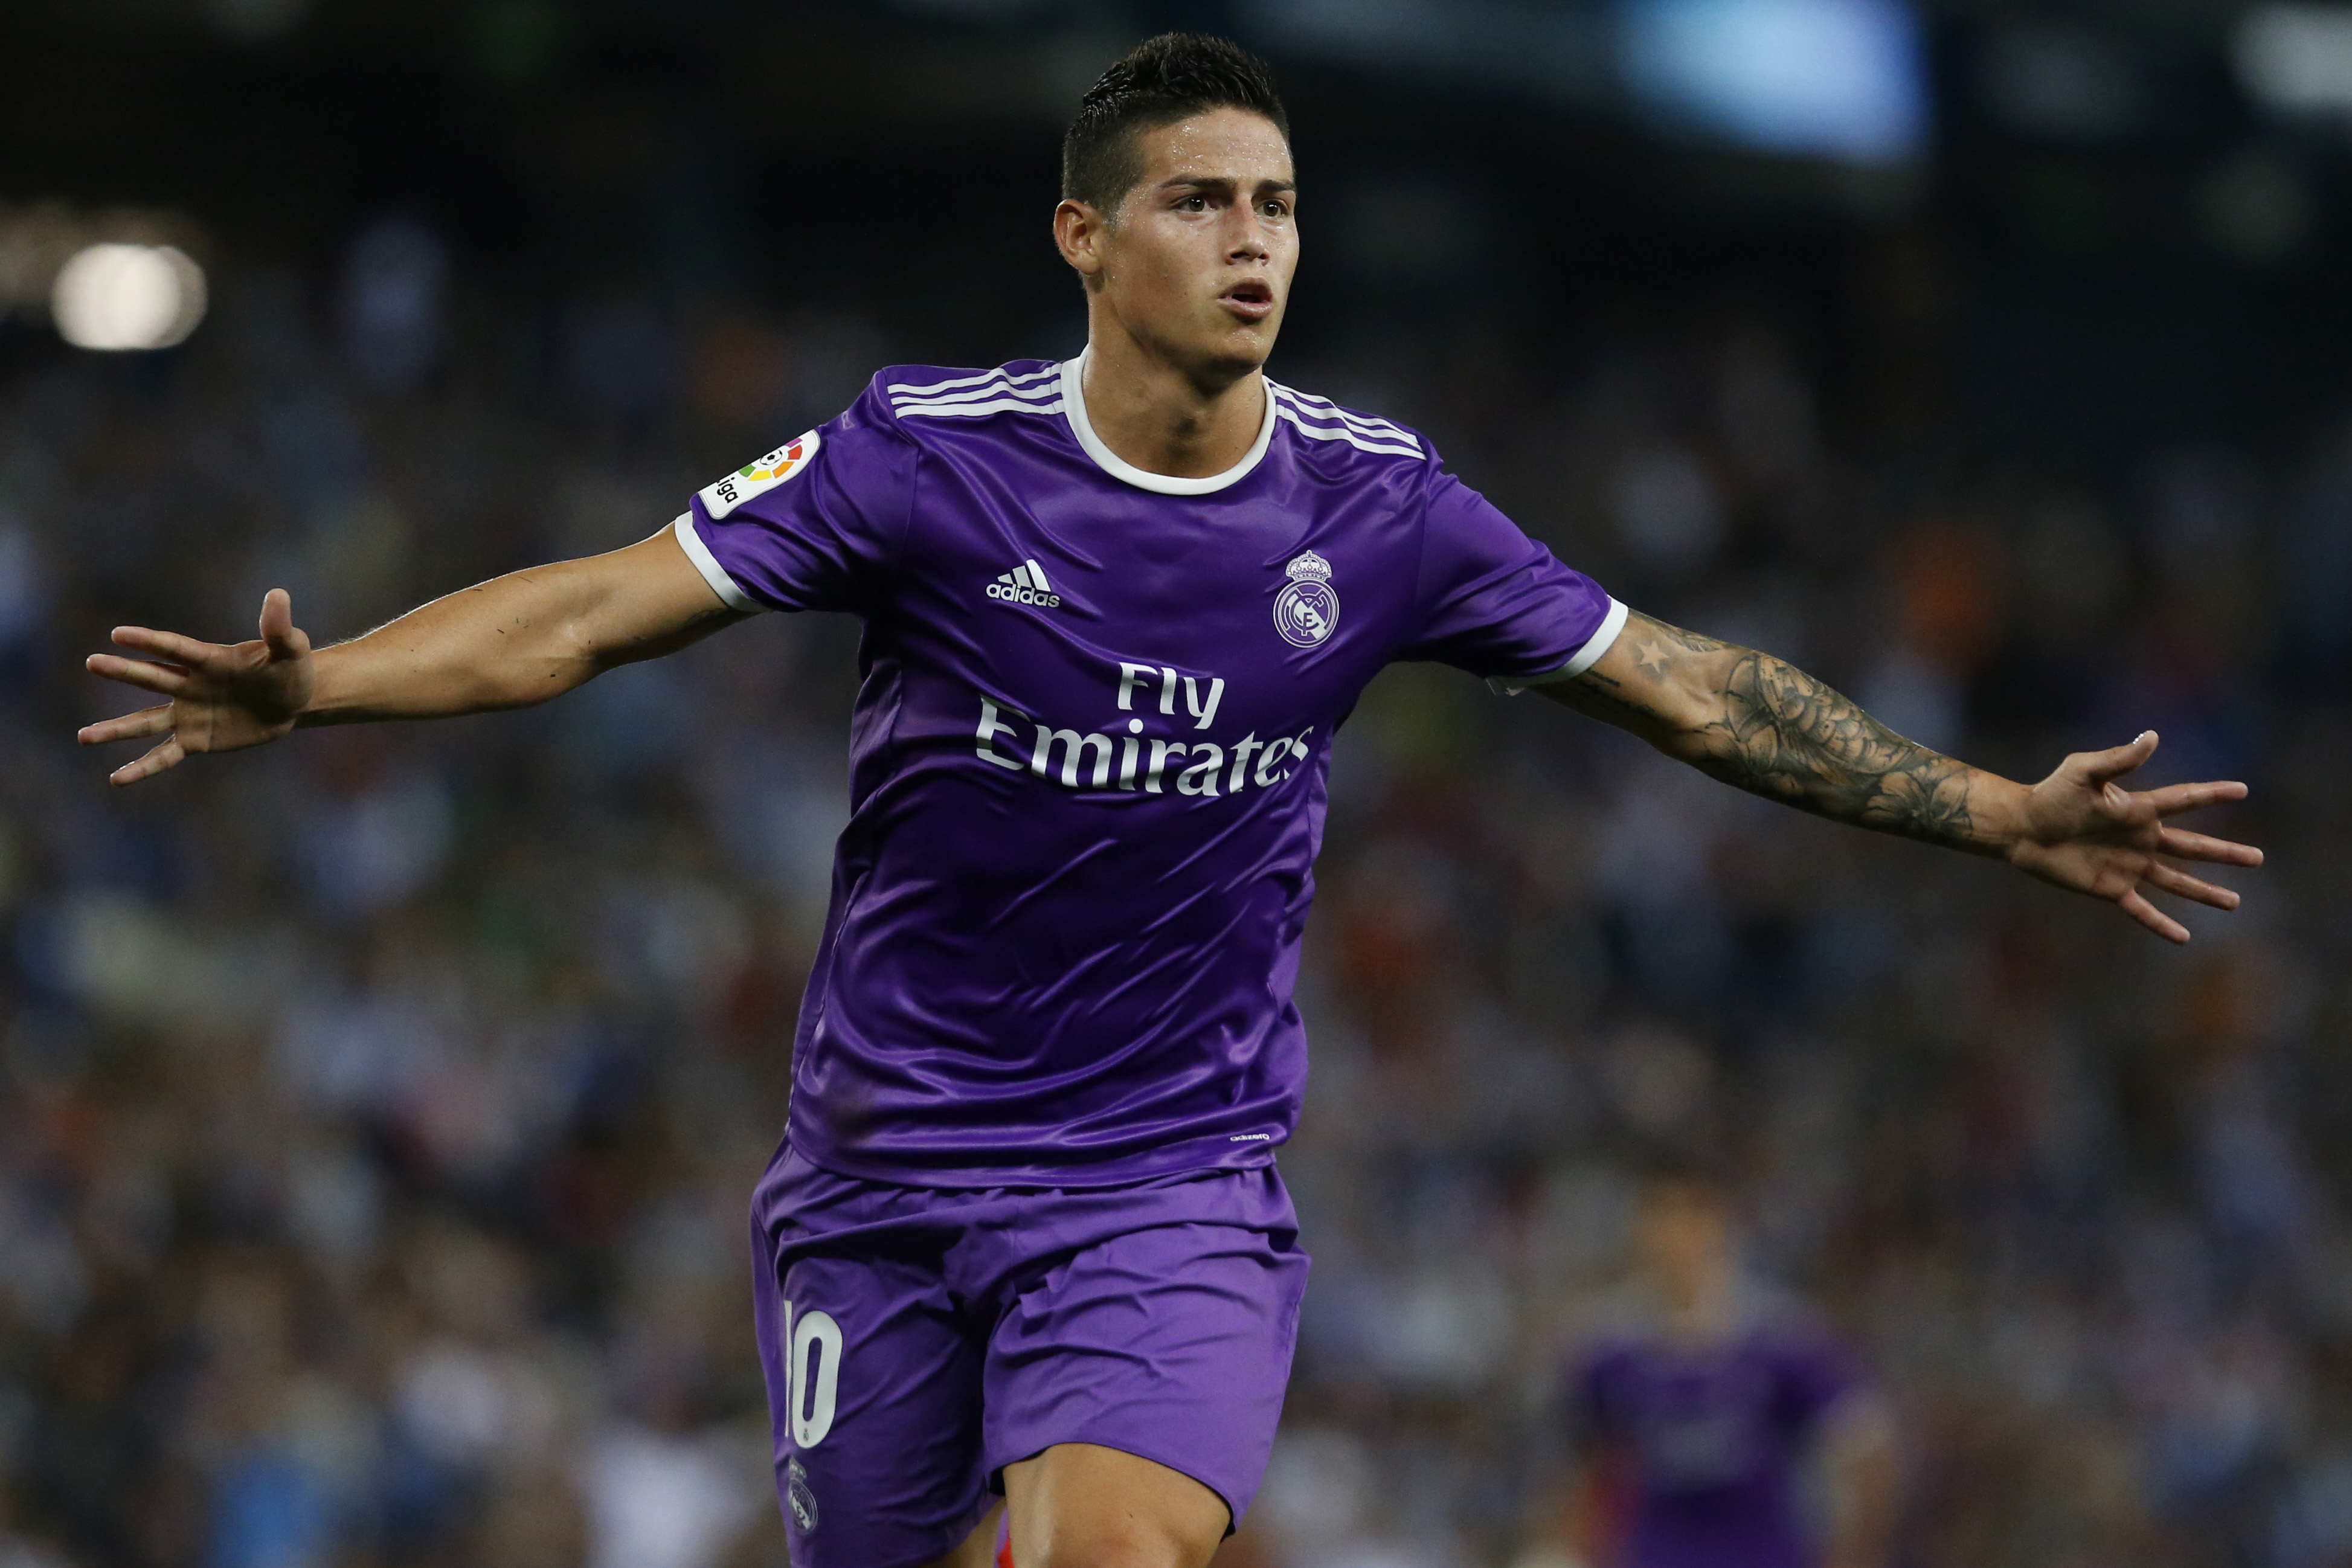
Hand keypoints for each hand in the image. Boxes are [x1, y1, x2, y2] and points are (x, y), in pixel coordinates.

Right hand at [78, 589, 315, 785]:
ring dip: (117, 729)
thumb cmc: (290, 671)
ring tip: (84, 737)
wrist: (294, 702)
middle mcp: (190, 685)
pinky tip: (117, 779)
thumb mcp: (291, 650)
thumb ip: (279, 628)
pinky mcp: (196, 739)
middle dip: (124, 671)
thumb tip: (278, 594)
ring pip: (147, 722)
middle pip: (153, 677)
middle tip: (92, 662)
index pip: (175, 648)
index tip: (118, 634)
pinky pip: (165, 754)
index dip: (149, 642)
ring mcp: (189, 713)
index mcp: (209, 660)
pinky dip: (143, 767)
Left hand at [2004, 731, 2261, 943]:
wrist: (2022, 828)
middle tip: (2258, 858)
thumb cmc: (2050, 795)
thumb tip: (2151, 736)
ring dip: (2204, 893)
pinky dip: (2161, 924)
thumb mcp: (2084, 771)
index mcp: (2138, 810)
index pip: (2184, 801)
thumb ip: (2119, 759)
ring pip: (2176, 881)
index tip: (2242, 790)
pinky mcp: (2110, 888)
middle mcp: (2140, 839)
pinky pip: (2141, 910)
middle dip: (2225, 853)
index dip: (2212, 795)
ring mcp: (2128, 865)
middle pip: (2192, 847)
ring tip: (2234, 903)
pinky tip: (2183, 937)